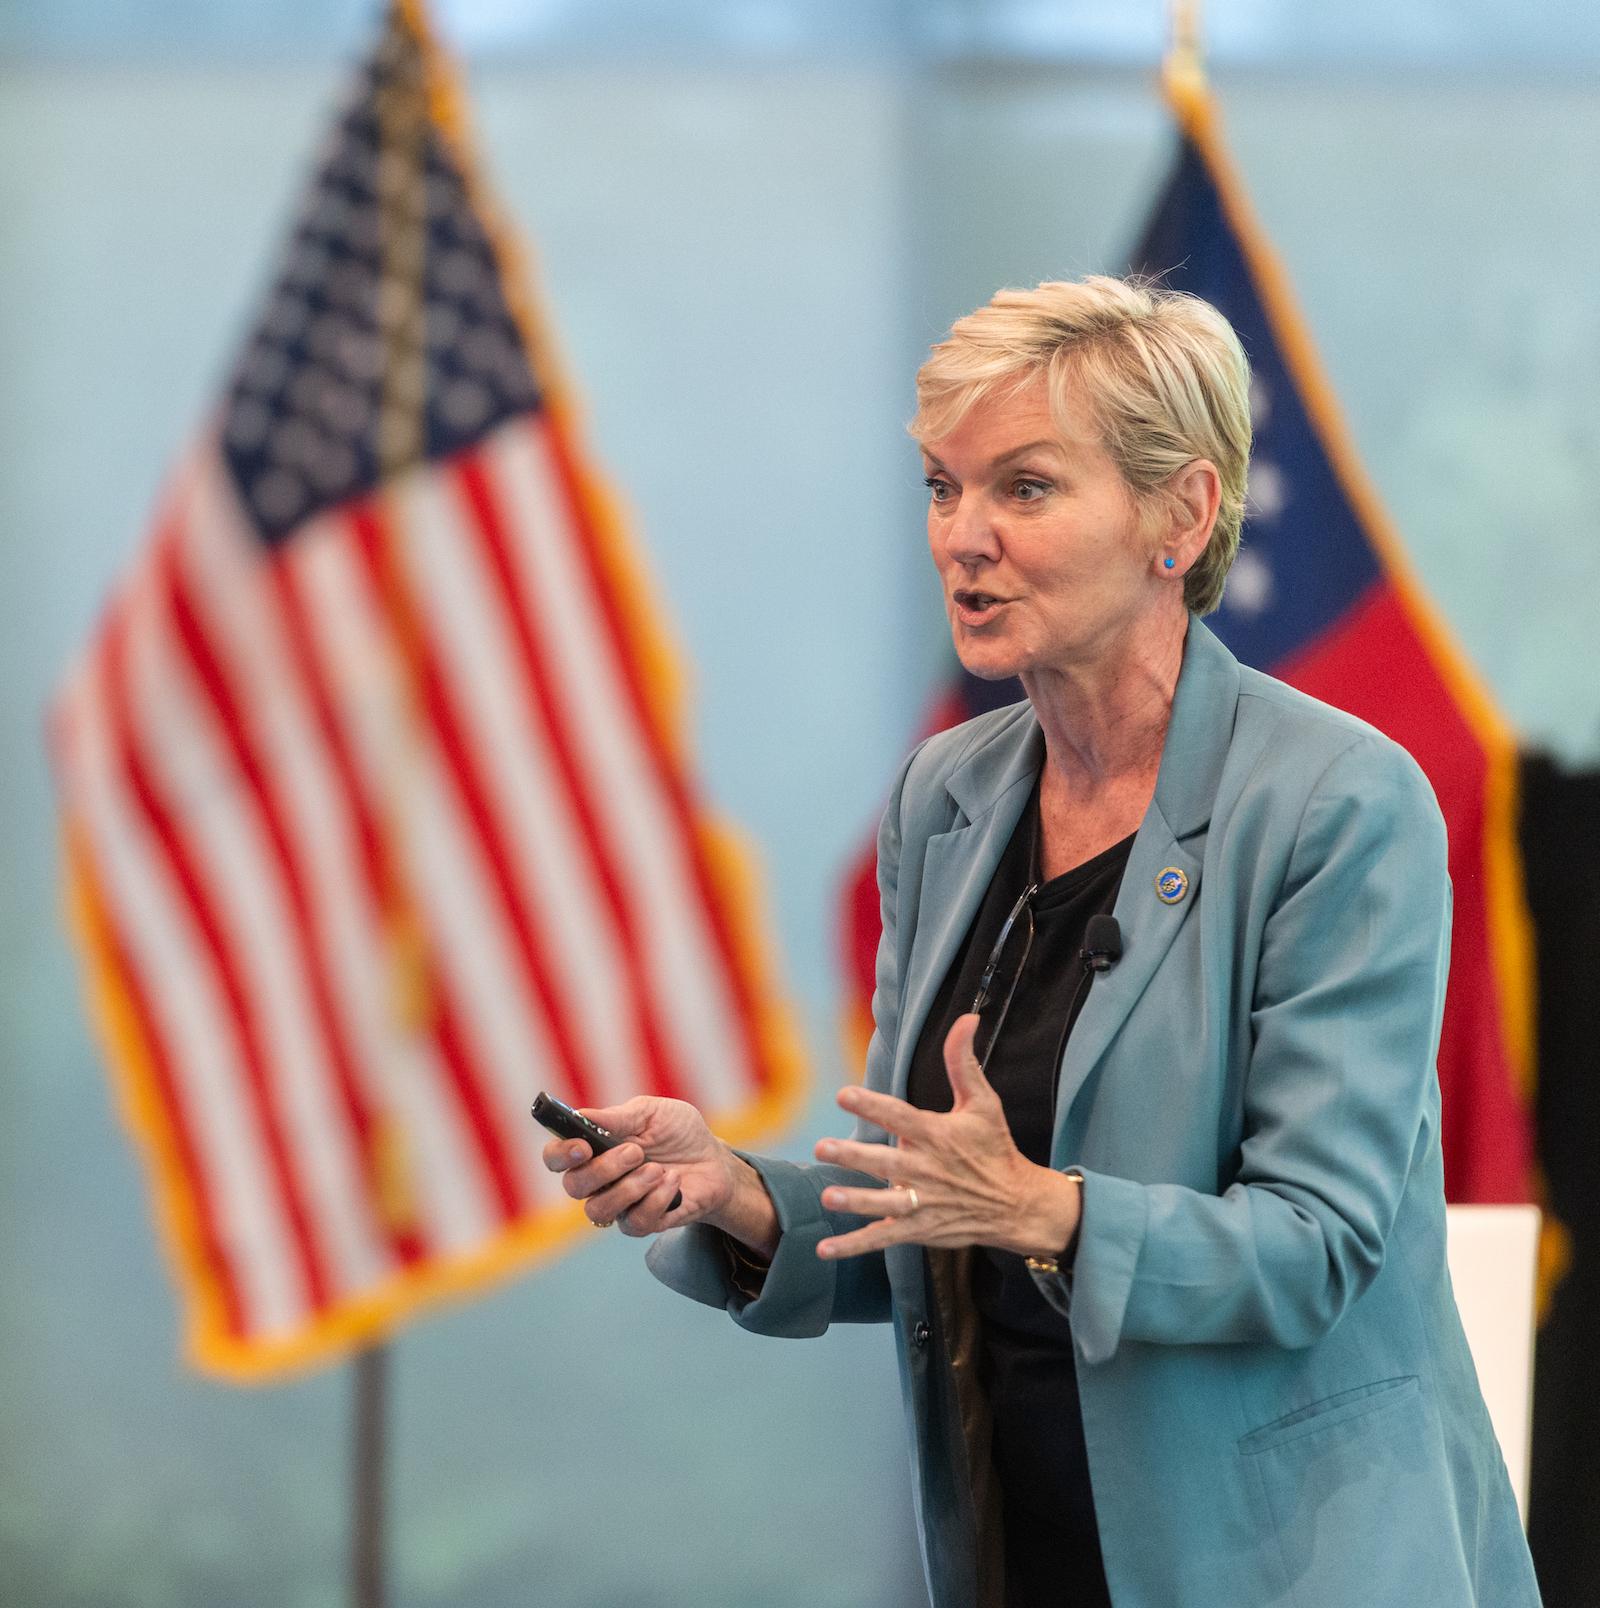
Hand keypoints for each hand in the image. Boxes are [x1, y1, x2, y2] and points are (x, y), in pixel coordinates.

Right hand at [541, 1097, 738, 1238]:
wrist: (715, 1162)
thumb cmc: (679, 1134)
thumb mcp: (654, 1113)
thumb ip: (619, 1116)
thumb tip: (582, 1114)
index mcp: (595, 1148)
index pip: (556, 1157)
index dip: (560, 1154)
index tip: (583, 1147)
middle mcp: (599, 1179)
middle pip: (573, 1186)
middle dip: (604, 1169)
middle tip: (636, 1152)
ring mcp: (618, 1204)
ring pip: (598, 1210)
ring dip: (630, 1188)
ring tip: (658, 1170)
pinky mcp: (641, 1223)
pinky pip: (633, 1222)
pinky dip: (656, 1199)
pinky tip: (673, 1183)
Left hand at [811, 1015, 1080, 1261]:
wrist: (1017, 1205)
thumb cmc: (994, 1148)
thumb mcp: (983, 1102)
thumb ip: (964, 1062)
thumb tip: (966, 1019)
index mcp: (938, 1135)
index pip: (900, 1116)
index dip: (873, 1104)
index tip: (844, 1093)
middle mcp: (927, 1170)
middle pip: (886, 1162)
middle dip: (855, 1156)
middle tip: (823, 1147)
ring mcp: (921, 1203)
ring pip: (883, 1204)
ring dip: (856, 1201)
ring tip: (828, 1195)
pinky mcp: (918, 1229)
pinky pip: (881, 1239)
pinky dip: (854, 1246)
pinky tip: (824, 1249)